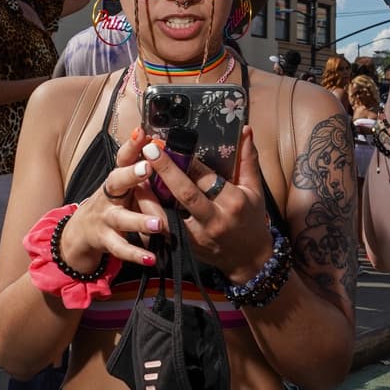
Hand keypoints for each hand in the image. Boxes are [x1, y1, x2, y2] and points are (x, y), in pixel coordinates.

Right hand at [61, 132, 161, 270]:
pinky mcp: (105, 240)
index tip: (143, 132)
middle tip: (148, 168)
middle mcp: (108, 196)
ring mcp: (105, 218)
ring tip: (158, 225)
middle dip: (131, 174)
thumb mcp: (122, 185)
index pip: (123, 158)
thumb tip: (158, 142)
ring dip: (139, 221)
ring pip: (121, 219)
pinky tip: (151, 258)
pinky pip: (120, 247)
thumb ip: (138, 168)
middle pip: (117, 182)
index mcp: (117, 179)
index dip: (131, 145)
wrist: (80, 233)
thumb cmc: (111, 204)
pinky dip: (135, 254)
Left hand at [141, 126, 273, 282]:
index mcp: (233, 202)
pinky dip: (149, 215)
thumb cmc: (252, 220)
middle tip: (149, 150)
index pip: (207, 178)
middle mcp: (214, 219)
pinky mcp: (186, 247)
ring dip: (149, 196)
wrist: (249, 259)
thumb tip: (246, 130)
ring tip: (134, 175)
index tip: (173, 144)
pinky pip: (163, 230)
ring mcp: (198, 236)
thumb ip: (248, 160)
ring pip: (167, 216)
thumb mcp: (255, 190)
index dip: (188, 160)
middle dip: (165, 171)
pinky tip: (138, 200)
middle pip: (186, 194)